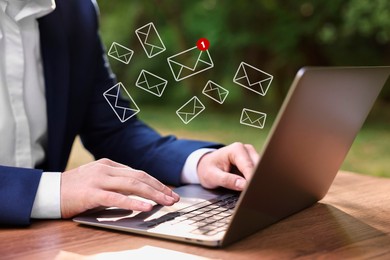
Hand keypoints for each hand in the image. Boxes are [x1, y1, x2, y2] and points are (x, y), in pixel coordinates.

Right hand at [60, 158, 178, 217]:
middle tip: (174, 198)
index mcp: (109, 164)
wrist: (47, 191)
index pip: (139, 173)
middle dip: (160, 188)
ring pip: (133, 185)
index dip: (156, 183)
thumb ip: (116, 182)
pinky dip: (133, 203)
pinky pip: (116, 198)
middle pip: (140, 177)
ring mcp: (98, 179)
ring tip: (167, 202)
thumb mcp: (98, 180)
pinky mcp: (91, 193)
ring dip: (153, 194)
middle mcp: (106, 168)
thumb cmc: (74, 189)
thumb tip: (138, 191)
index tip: (168, 192)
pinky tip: (146, 207)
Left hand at [197, 142, 258, 190]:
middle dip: (257, 181)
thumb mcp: (212, 176)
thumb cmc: (208, 169)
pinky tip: (252, 189)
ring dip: (258, 181)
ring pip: (262, 170)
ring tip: (253, 193)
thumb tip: (243, 185)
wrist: (206, 165)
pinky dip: (256, 181)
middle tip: (254, 194)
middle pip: (259, 167)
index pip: (249, 167)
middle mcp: (247, 150)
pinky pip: (259, 173)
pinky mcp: (253, 163)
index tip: (253, 192)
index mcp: (236, 149)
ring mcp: (251, 156)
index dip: (252, 180)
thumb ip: (227, 180)